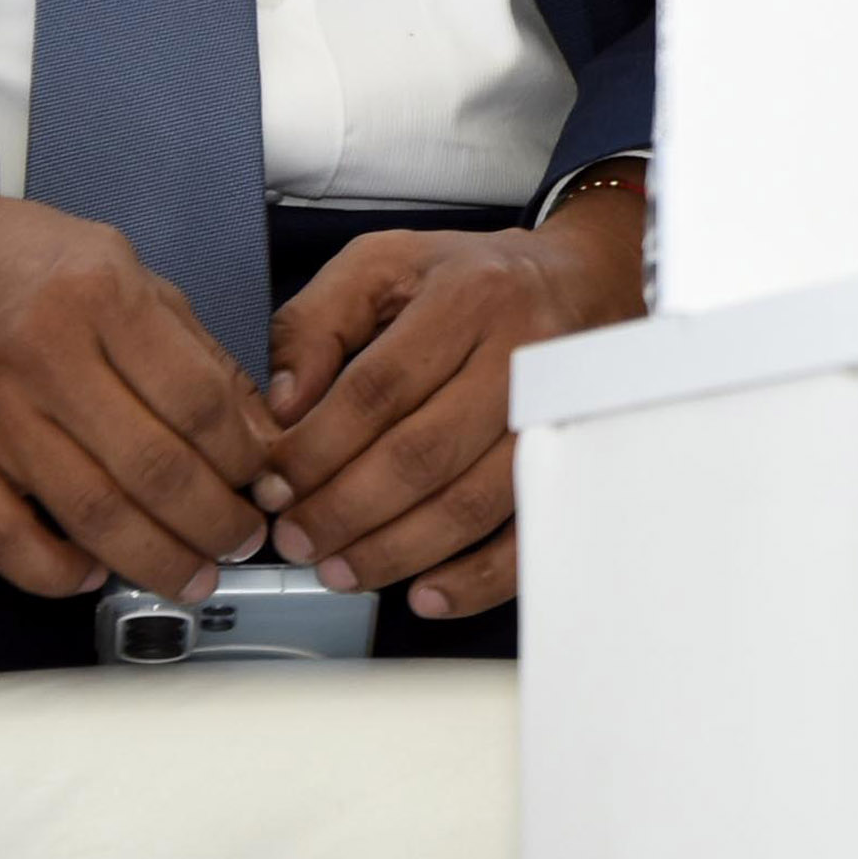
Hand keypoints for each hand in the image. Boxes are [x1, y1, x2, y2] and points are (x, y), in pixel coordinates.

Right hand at [0, 163, 277, 603]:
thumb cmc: (28, 263)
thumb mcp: (127, 271)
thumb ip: (195, 349)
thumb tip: (258, 431)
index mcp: (102, 299)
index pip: (197, 400)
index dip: (246, 457)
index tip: (269, 483)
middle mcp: (45, 360)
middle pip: (152, 467)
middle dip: (214, 520)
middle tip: (244, 541)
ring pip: (90, 513)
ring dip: (155, 560)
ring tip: (196, 577)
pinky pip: (4, 541)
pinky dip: (56, 572)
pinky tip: (97, 575)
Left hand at [262, 182, 645, 618]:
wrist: (583, 279)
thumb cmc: (472, 280)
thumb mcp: (381, 266)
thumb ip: (314, 323)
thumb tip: (280, 407)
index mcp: (466, 298)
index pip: (378, 389)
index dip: (317, 448)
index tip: (273, 484)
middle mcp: (522, 354)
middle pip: (424, 454)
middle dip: (345, 511)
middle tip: (296, 541)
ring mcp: (557, 414)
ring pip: (473, 503)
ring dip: (396, 550)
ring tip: (340, 569)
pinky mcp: (576, 459)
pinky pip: (530, 533)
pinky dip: (478, 577)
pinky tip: (426, 592)